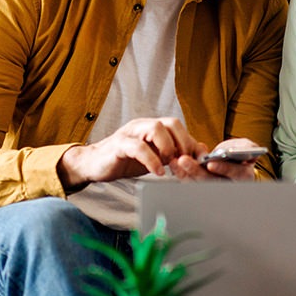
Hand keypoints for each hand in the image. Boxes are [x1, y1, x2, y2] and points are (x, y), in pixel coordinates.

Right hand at [58, 117, 205, 188]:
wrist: (96, 165)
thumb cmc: (126, 160)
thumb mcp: (155, 157)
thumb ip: (174, 153)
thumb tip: (200, 151)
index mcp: (153, 127)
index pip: (178, 127)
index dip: (190, 143)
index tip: (195, 161)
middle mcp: (143, 126)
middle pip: (171, 123)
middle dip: (182, 143)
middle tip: (183, 162)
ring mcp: (131, 133)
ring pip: (155, 129)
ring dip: (167, 148)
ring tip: (168, 165)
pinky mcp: (119, 145)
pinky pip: (138, 147)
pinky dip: (151, 160)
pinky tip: (157, 172)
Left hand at [170, 138, 258, 181]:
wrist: (231, 161)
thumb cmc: (239, 154)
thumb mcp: (247, 148)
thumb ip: (248, 147)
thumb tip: (244, 151)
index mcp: (243, 175)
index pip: (235, 174)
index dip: (223, 169)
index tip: (211, 164)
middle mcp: (228, 184)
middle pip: (212, 181)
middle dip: (196, 171)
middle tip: (184, 160)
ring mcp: (214, 186)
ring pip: (198, 183)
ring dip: (185, 173)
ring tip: (175, 161)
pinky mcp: (201, 184)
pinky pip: (190, 182)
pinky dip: (181, 174)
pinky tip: (174, 165)